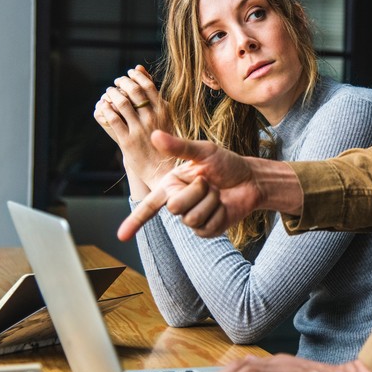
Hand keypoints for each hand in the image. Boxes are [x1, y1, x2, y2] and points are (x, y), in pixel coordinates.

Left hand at [93, 66, 172, 190]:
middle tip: (117, 82)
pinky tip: (104, 106)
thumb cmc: (165, 141)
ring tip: (109, 92)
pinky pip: (113, 119)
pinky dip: (106, 109)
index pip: (148, 85)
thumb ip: (153, 95)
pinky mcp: (127, 141)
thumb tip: (139, 69)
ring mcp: (140, 130)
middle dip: (122, 82)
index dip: (136, 76)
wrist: (163, 169)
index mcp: (164, 111)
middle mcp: (153, 118)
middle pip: (134, 91)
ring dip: (112, 94)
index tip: (129, 73)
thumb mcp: (165, 116)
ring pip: (122, 103)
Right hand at [117, 130, 265, 240]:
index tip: (120, 236)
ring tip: (217, 192)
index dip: (134, 221)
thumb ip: (179, 147)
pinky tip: (224, 206)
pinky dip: (219, 214)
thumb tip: (154, 135)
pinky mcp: (207, 230)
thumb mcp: (204, 151)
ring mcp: (193, 219)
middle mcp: (178, 202)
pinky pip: (207, 227)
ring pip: (192, 218)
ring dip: (210, 202)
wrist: (250, 179)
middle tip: (209, 182)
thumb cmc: (226, 163)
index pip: (149, 205)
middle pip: (175, 207)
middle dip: (197, 191)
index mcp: (171, 185)